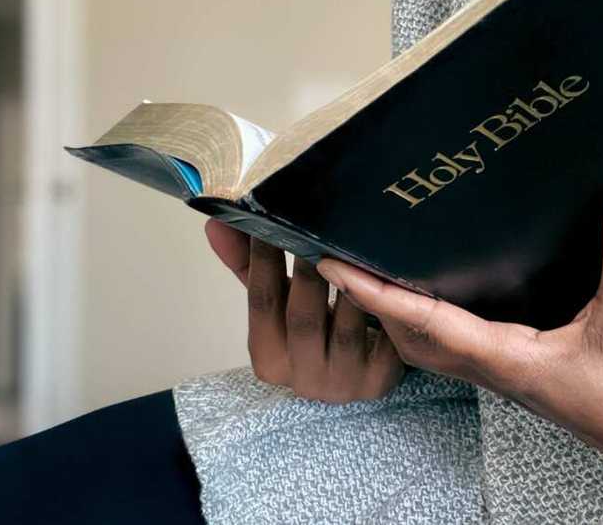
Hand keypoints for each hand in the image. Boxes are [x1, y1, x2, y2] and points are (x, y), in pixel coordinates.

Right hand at [206, 219, 403, 402]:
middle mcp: (302, 379)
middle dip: (310, 267)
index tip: (272, 218)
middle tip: (318, 224)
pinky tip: (386, 274)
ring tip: (352, 243)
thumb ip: (247, 267)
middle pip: (303, 316)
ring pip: (346, 327)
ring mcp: (342, 384)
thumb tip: (216, 224)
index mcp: (268, 359)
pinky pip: (384, 339)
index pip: (261, 301)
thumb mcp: (279, 302)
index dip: (264, 258)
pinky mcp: (379, 382)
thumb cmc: (315, 331)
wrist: (360, 369)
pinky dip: (384, 306)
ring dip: (351, 283)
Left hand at [317, 182, 602, 499]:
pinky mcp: (534, 370)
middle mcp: (501, 370)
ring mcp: (515, 373)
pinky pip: (468, 343)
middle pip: (415, 339)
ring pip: (437, 345)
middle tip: (343, 260)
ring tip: (379, 269)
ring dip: (402, 313)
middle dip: (374, 304)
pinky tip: (451, 288)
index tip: (334, 266)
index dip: (377, 295)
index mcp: (511, 361)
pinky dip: (440, 317)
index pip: (426, 323)